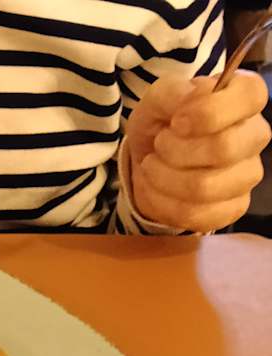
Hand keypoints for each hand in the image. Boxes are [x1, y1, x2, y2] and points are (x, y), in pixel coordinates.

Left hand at [126, 72, 270, 230]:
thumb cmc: (163, 122)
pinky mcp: (232, 209)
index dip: (208, 111)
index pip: (252, 96)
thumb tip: (193, 100)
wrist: (150, 160)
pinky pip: (195, 214)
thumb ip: (174, 92)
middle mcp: (255, 136)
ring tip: (152, 166)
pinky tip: (154, 187)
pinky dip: (161, 202)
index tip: (177, 121)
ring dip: (163, 178)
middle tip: (159, 144)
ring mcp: (247, 176)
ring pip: (204, 187)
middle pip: (224, 149)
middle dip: (176, 150)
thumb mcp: (158, 98)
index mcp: (245, 98)